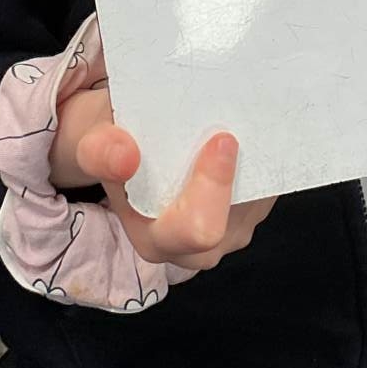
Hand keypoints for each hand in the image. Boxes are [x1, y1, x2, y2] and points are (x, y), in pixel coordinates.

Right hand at [52, 84, 275, 271]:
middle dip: (238, 169)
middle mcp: (201, 247)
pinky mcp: (258, 209)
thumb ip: (101, 151)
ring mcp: (236, 229)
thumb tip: (124, 156)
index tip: (221, 140)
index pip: (198, 231)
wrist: (130, 147)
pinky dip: (261, 155)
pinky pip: (272, 184)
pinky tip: (244, 128)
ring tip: (234, 120)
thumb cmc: (116, 146)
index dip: (213, 188)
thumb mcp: (95, 142)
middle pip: (238, 214)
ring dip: (253, 158)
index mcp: (158, 241)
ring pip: (260, 195)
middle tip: (231, 124)